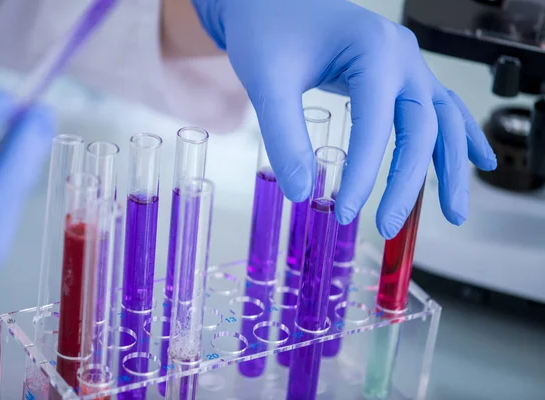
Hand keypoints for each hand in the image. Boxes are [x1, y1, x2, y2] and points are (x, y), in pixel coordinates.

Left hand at [192, 0, 496, 237]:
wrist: (270, 1)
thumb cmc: (268, 30)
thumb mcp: (268, 82)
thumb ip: (284, 136)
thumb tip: (301, 192)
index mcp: (373, 50)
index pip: (376, 125)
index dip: (363, 175)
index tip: (346, 212)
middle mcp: (401, 55)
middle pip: (421, 127)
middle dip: (409, 182)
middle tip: (390, 226)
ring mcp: (406, 64)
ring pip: (443, 119)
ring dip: (450, 167)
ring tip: (453, 212)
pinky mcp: (399, 74)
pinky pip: (440, 107)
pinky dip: (459, 137)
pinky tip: (477, 162)